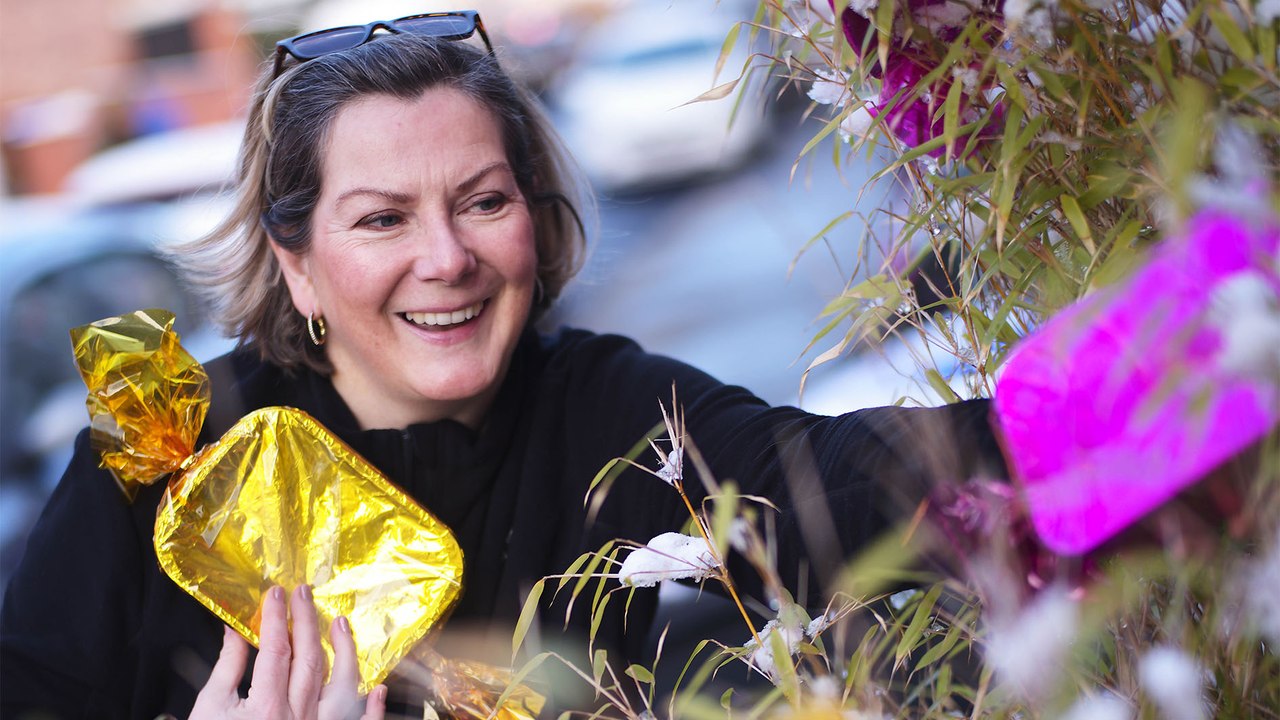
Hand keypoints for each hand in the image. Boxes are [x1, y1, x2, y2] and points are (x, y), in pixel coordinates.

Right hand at [189, 585, 385, 719]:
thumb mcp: (209, 708)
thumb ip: (226, 669)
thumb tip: (234, 633)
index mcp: (266, 707)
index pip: (275, 650)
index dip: (276, 618)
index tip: (275, 593)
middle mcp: (296, 717)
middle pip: (309, 660)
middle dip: (306, 621)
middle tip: (303, 592)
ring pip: (340, 687)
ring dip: (344, 653)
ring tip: (339, 623)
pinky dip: (373, 711)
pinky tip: (379, 689)